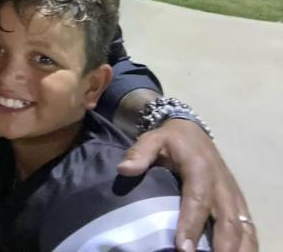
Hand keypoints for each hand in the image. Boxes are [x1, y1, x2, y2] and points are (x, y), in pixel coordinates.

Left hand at [118, 119, 256, 251]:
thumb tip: (123, 169)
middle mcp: (221, 184)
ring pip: (242, 226)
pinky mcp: (238, 203)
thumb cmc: (170, 140)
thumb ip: (139, 154)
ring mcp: (233, 195)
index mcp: (200, 168)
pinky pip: (248, 227)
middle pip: (226, 219)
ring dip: (239, 248)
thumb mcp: (152, 139)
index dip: (191, 224)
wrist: (193, 132)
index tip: (183, 248)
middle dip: (221, 245)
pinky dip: (247, 245)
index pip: (197, 199)